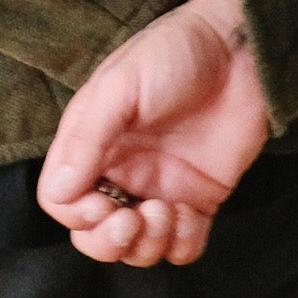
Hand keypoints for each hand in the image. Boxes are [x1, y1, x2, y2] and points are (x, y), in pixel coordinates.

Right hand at [36, 0, 263, 264]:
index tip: (102, 203)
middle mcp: (122, 170)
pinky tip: (188, 215)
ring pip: (138, 248)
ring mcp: (161, 187)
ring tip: (166, 210)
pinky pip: (182, 245)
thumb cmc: (173, 53)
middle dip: (108, 242)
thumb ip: (87, 139)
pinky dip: (180, 245)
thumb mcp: (120, 86)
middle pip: (95, 234)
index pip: (62, 199)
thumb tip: (57, 192)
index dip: (76, 214)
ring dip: (147, 245)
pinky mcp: (199, 198)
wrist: (240, 49)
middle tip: (131, 221)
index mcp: (93, 142)